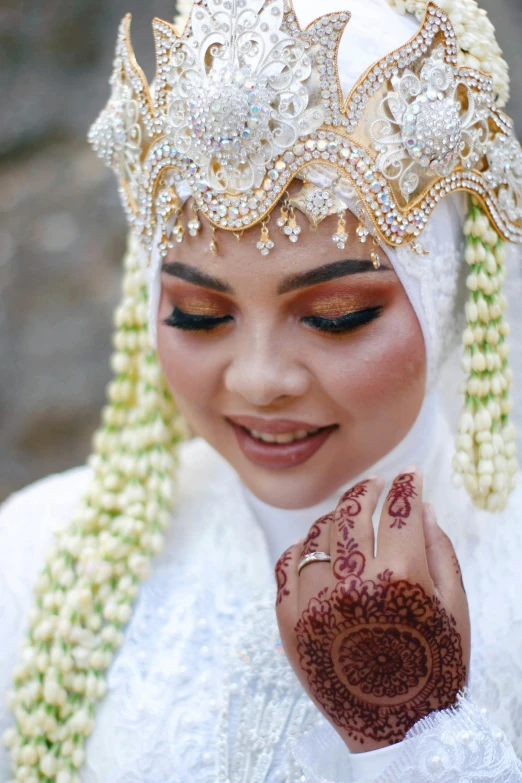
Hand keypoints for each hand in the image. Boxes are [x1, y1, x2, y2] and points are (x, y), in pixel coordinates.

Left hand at [275, 468, 469, 751]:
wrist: (396, 728)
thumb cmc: (433, 666)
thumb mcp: (454, 608)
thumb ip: (438, 550)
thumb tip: (421, 505)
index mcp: (399, 581)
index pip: (400, 511)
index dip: (406, 485)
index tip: (409, 474)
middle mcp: (352, 586)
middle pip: (352, 513)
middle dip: (367, 490)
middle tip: (375, 484)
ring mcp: (313, 602)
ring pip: (318, 533)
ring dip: (337, 519)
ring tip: (350, 519)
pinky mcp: (287, 620)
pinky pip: (287, 562)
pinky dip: (303, 547)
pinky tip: (319, 548)